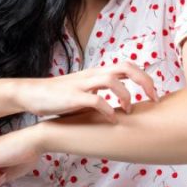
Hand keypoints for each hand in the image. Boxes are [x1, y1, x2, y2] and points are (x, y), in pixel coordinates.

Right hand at [15, 61, 158, 122]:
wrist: (32, 94)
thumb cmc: (59, 95)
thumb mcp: (85, 90)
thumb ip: (101, 92)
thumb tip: (122, 104)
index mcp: (97, 73)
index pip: (127, 65)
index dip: (145, 77)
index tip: (154, 95)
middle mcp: (92, 75)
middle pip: (125, 67)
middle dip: (144, 81)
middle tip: (153, 98)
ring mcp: (82, 84)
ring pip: (112, 80)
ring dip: (126, 95)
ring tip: (128, 110)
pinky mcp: (72, 97)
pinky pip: (95, 100)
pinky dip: (108, 110)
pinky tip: (112, 120)